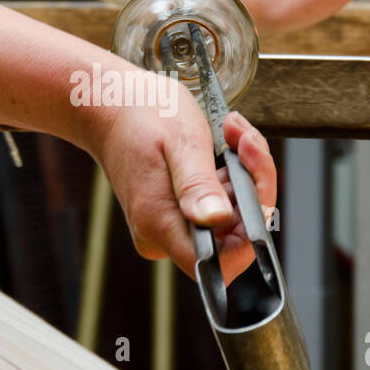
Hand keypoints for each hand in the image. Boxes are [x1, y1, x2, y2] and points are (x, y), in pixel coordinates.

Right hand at [80, 71, 276, 282]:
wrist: (112, 105)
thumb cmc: (143, 115)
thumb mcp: (180, 141)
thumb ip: (197, 183)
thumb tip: (216, 219)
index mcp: (159, 222)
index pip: (217, 263)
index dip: (250, 238)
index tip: (257, 190)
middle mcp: (162, 234)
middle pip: (231, 236)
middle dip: (252, 187)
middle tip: (245, 140)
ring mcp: (169, 225)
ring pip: (230, 217)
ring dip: (243, 174)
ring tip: (233, 133)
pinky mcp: (177, 213)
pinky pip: (219, 205)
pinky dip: (231, 175)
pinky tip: (226, 143)